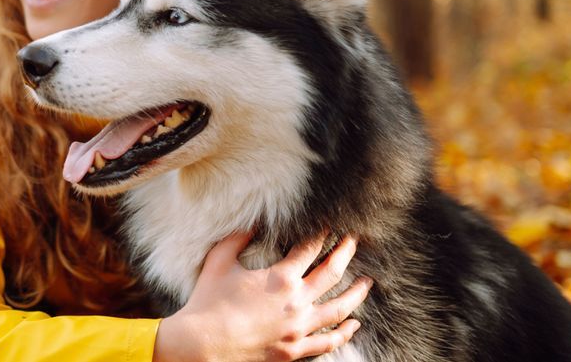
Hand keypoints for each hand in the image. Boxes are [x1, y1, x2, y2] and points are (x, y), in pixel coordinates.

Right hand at [152, 231, 371, 361]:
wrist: (203, 344)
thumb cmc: (208, 302)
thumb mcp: (219, 262)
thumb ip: (237, 238)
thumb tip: (252, 222)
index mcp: (280, 278)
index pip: (310, 248)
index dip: (322, 233)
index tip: (330, 223)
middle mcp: (296, 302)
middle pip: (333, 273)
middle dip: (346, 252)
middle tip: (354, 240)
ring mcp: (298, 328)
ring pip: (339, 308)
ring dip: (356, 293)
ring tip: (367, 282)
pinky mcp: (294, 350)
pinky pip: (328, 341)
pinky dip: (344, 332)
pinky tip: (353, 324)